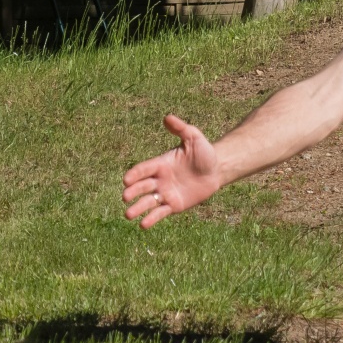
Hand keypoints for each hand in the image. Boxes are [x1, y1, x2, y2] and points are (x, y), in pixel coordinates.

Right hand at [122, 114, 221, 228]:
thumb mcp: (194, 138)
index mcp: (160, 164)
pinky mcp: (173, 205)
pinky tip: (143, 225)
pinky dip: (151, 219)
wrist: (217, 169)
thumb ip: (181, 129)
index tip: (126, 180)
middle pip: (142, 187)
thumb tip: (167, 117)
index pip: (143, 169)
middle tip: (126, 197)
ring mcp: (165, 193)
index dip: (135, 174)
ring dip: (137, 208)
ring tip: (128, 215)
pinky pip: (160, 213)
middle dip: (132, 192)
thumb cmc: (204, 153)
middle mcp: (159, 179)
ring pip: (147, 202)